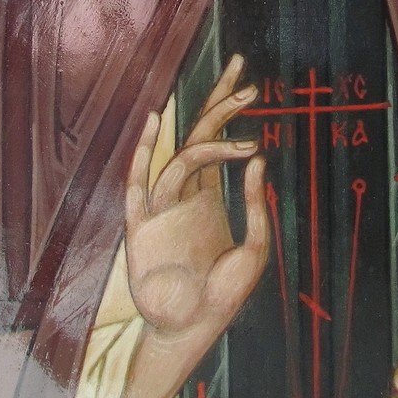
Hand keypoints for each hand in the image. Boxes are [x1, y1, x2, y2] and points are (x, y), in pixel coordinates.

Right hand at [124, 55, 269, 346]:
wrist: (193, 329)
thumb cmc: (223, 296)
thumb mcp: (255, 249)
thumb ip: (256, 205)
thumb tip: (258, 157)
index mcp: (205, 197)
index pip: (214, 142)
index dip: (226, 109)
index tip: (248, 83)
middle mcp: (182, 194)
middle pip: (197, 134)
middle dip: (217, 100)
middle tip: (240, 68)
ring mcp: (161, 207)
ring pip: (178, 157)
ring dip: (208, 137)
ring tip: (243, 129)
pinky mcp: (140, 227)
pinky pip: (138, 184)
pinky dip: (142, 154)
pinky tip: (154, 126)